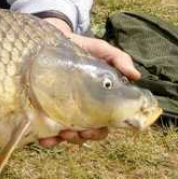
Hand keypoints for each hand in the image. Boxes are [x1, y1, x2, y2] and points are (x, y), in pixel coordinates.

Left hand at [38, 18, 141, 147]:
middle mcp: (82, 109)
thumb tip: (135, 75)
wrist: (53, 39)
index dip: (100, 131)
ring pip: (67, 134)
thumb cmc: (81, 47)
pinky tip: (42, 139)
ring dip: (64, 139)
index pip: (103, 124)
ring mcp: (62, 109)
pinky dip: (46, 138)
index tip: (92, 130)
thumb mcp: (100, 50)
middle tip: (73, 132)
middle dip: (81, 137)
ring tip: (59, 134)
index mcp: (98, 101)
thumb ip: (118, 59)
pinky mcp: (45, 107)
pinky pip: (46, 128)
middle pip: (86, 132)